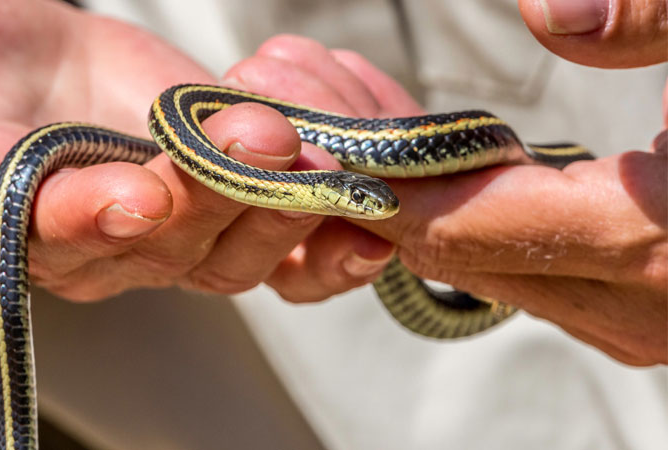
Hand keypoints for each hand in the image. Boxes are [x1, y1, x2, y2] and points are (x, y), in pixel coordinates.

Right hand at [0, 0, 383, 300]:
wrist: (10, 63)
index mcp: (10, 217)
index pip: (46, 229)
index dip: (89, 218)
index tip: (130, 193)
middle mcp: (97, 243)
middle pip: (166, 245)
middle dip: (217, 194)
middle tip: (258, 137)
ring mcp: (170, 232)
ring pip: (235, 252)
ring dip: (281, 206)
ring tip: (317, 154)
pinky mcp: (224, 206)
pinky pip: (281, 248)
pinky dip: (324, 241)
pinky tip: (365, 219)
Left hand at [227, 33, 665, 365]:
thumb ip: (663, 13)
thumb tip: (549, 14)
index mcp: (661, 238)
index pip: (467, 224)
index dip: (382, 185)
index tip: (316, 150)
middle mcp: (644, 303)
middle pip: (463, 255)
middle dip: (387, 196)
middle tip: (324, 138)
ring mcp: (643, 317)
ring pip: (491, 271)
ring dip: (427, 212)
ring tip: (374, 149)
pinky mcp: (643, 306)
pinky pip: (530, 274)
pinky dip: (478, 228)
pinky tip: (456, 179)